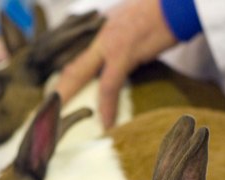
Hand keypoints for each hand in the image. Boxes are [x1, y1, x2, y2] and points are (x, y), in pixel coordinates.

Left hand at [56, 0, 177, 127]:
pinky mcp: (124, 53)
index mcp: (101, 27)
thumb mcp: (134, 18)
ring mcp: (109, 43)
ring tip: (59, 117)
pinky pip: (109, 85)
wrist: (178, 4)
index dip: (66, 75)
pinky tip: (106, 124)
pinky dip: (107, 107)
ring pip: (80, 74)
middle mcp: (99, 34)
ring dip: (68, 97)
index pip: (76, 54)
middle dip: (58, 88)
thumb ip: (122, 33)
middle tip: (47, 108)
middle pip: (71, 65)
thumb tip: (124, 51)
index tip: (58, 91)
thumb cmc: (163, 10)